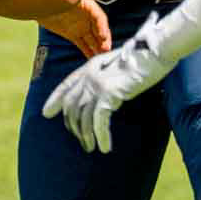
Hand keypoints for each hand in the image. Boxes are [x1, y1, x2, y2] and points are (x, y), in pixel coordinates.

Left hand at [38, 0, 111, 58]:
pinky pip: (83, 45)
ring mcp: (80, 27)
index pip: (100, 18)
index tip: (103, 36)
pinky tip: (92, 59)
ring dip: (98, 48)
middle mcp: (87, 18)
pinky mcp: (72, 35)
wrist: (38, 1)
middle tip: (105, 50)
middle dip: (103, 41)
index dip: (103, 27)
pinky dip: (88, 52)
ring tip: (102, 57)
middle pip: (99, 31)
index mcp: (89, 7)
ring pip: (92, 39)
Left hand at [41, 13, 175, 151]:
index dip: (54, 100)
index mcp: (89, 67)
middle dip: (73, 126)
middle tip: (82, 141)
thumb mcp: (117, 67)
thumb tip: (101, 95)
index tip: (46, 113)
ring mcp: (97, 84)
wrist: (155, 51)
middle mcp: (89, 76)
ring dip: (86, 136)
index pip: (65, 85)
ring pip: (83, 117)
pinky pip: (99, 122)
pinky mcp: (109, 94)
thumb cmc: (142, 59)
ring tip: (91, 148)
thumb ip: (105, 78)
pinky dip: (101, 136)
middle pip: (71, 106)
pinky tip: (105, 147)